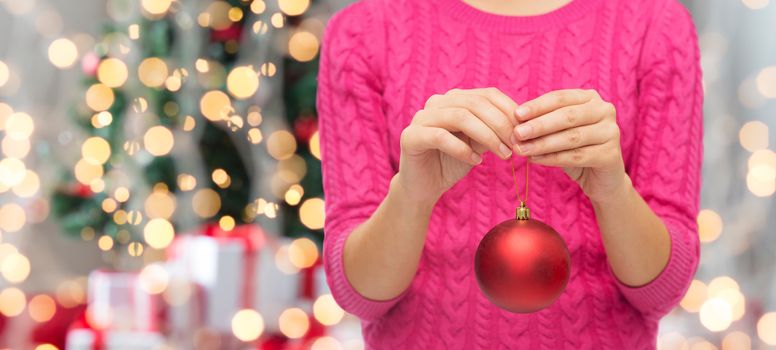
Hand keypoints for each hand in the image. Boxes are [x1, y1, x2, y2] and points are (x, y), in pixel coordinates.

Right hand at [398, 88, 517, 205]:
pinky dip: (462, 150)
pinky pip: (441, 137)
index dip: (509, 110)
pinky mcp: (411, 136)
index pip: (487, 94)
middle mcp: (436, 102)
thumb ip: (494, 131)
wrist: (423, 187)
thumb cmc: (452, 162)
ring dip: (487, 136)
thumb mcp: (479, 144)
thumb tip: (522, 125)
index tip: (526, 131)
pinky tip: (476, 162)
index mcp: (454, 99)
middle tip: (516, 146)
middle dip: (501, 124)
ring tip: (503, 155)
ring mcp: (421, 117)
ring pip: (460, 117)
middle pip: (475, 104)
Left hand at [511, 89, 627, 203]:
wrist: (600, 178)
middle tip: (517, 134)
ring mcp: (611, 132)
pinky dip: (553, 158)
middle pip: (567, 116)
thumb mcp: (557, 132)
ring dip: (542, 144)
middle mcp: (604, 111)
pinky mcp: (611, 155)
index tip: (516, 115)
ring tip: (521, 150)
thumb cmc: (574, 149)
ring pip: (571, 137)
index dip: (537, 106)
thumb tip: (515, 122)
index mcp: (589, 98)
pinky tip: (535, 160)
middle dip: (539, 125)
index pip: (560, 98)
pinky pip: (577, 156)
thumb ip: (541, 123)